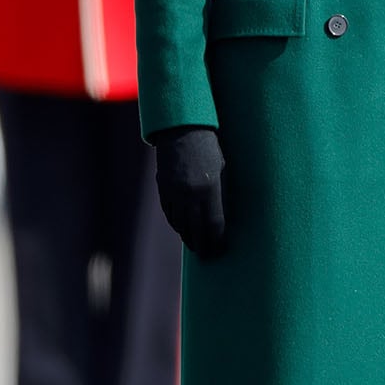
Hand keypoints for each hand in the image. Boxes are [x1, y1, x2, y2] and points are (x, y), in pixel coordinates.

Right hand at [153, 126, 226, 259]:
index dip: (217, 240)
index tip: (221, 249)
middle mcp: (189, 193)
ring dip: (188, 236)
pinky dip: (176, 223)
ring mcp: (173, 192)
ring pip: (180, 223)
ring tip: (195, 245)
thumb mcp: (221, 169)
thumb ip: (221, 193)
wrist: (182, 130)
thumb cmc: (209, 148)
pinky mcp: (163, 188)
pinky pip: (169, 213)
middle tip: (207, 255)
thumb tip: (222, 218)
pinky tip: (182, 229)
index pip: (214, 224)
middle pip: (195, 229)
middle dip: (202, 244)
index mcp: (208, 188)